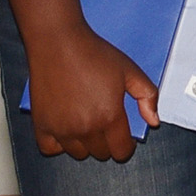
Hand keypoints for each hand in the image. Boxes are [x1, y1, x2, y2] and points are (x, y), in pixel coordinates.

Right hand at [18, 16, 157, 163]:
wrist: (59, 41)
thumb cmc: (93, 53)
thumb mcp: (130, 71)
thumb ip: (147, 97)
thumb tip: (154, 121)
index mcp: (109, 117)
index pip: (121, 151)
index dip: (126, 146)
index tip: (124, 137)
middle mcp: (85, 128)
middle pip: (101, 153)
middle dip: (108, 142)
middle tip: (105, 123)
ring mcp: (61, 128)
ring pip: (78, 154)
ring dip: (85, 144)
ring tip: (86, 124)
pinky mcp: (42, 124)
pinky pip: (50, 149)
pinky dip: (59, 145)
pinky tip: (65, 130)